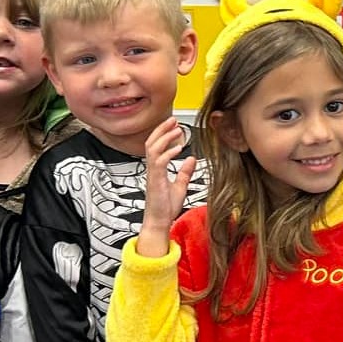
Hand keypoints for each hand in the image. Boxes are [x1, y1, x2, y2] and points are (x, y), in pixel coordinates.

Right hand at [137, 119, 194, 255]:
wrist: (159, 222)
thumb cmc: (166, 207)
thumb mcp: (180, 185)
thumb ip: (184, 172)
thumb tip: (191, 159)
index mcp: (157, 169)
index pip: (156, 146)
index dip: (164, 134)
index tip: (174, 125)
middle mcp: (152, 169)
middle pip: (151, 142)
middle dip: (162, 129)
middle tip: (173, 120)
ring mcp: (153, 174)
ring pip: (153, 149)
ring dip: (165, 137)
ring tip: (176, 129)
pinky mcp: (156, 181)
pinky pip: (159, 162)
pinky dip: (168, 153)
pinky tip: (178, 148)